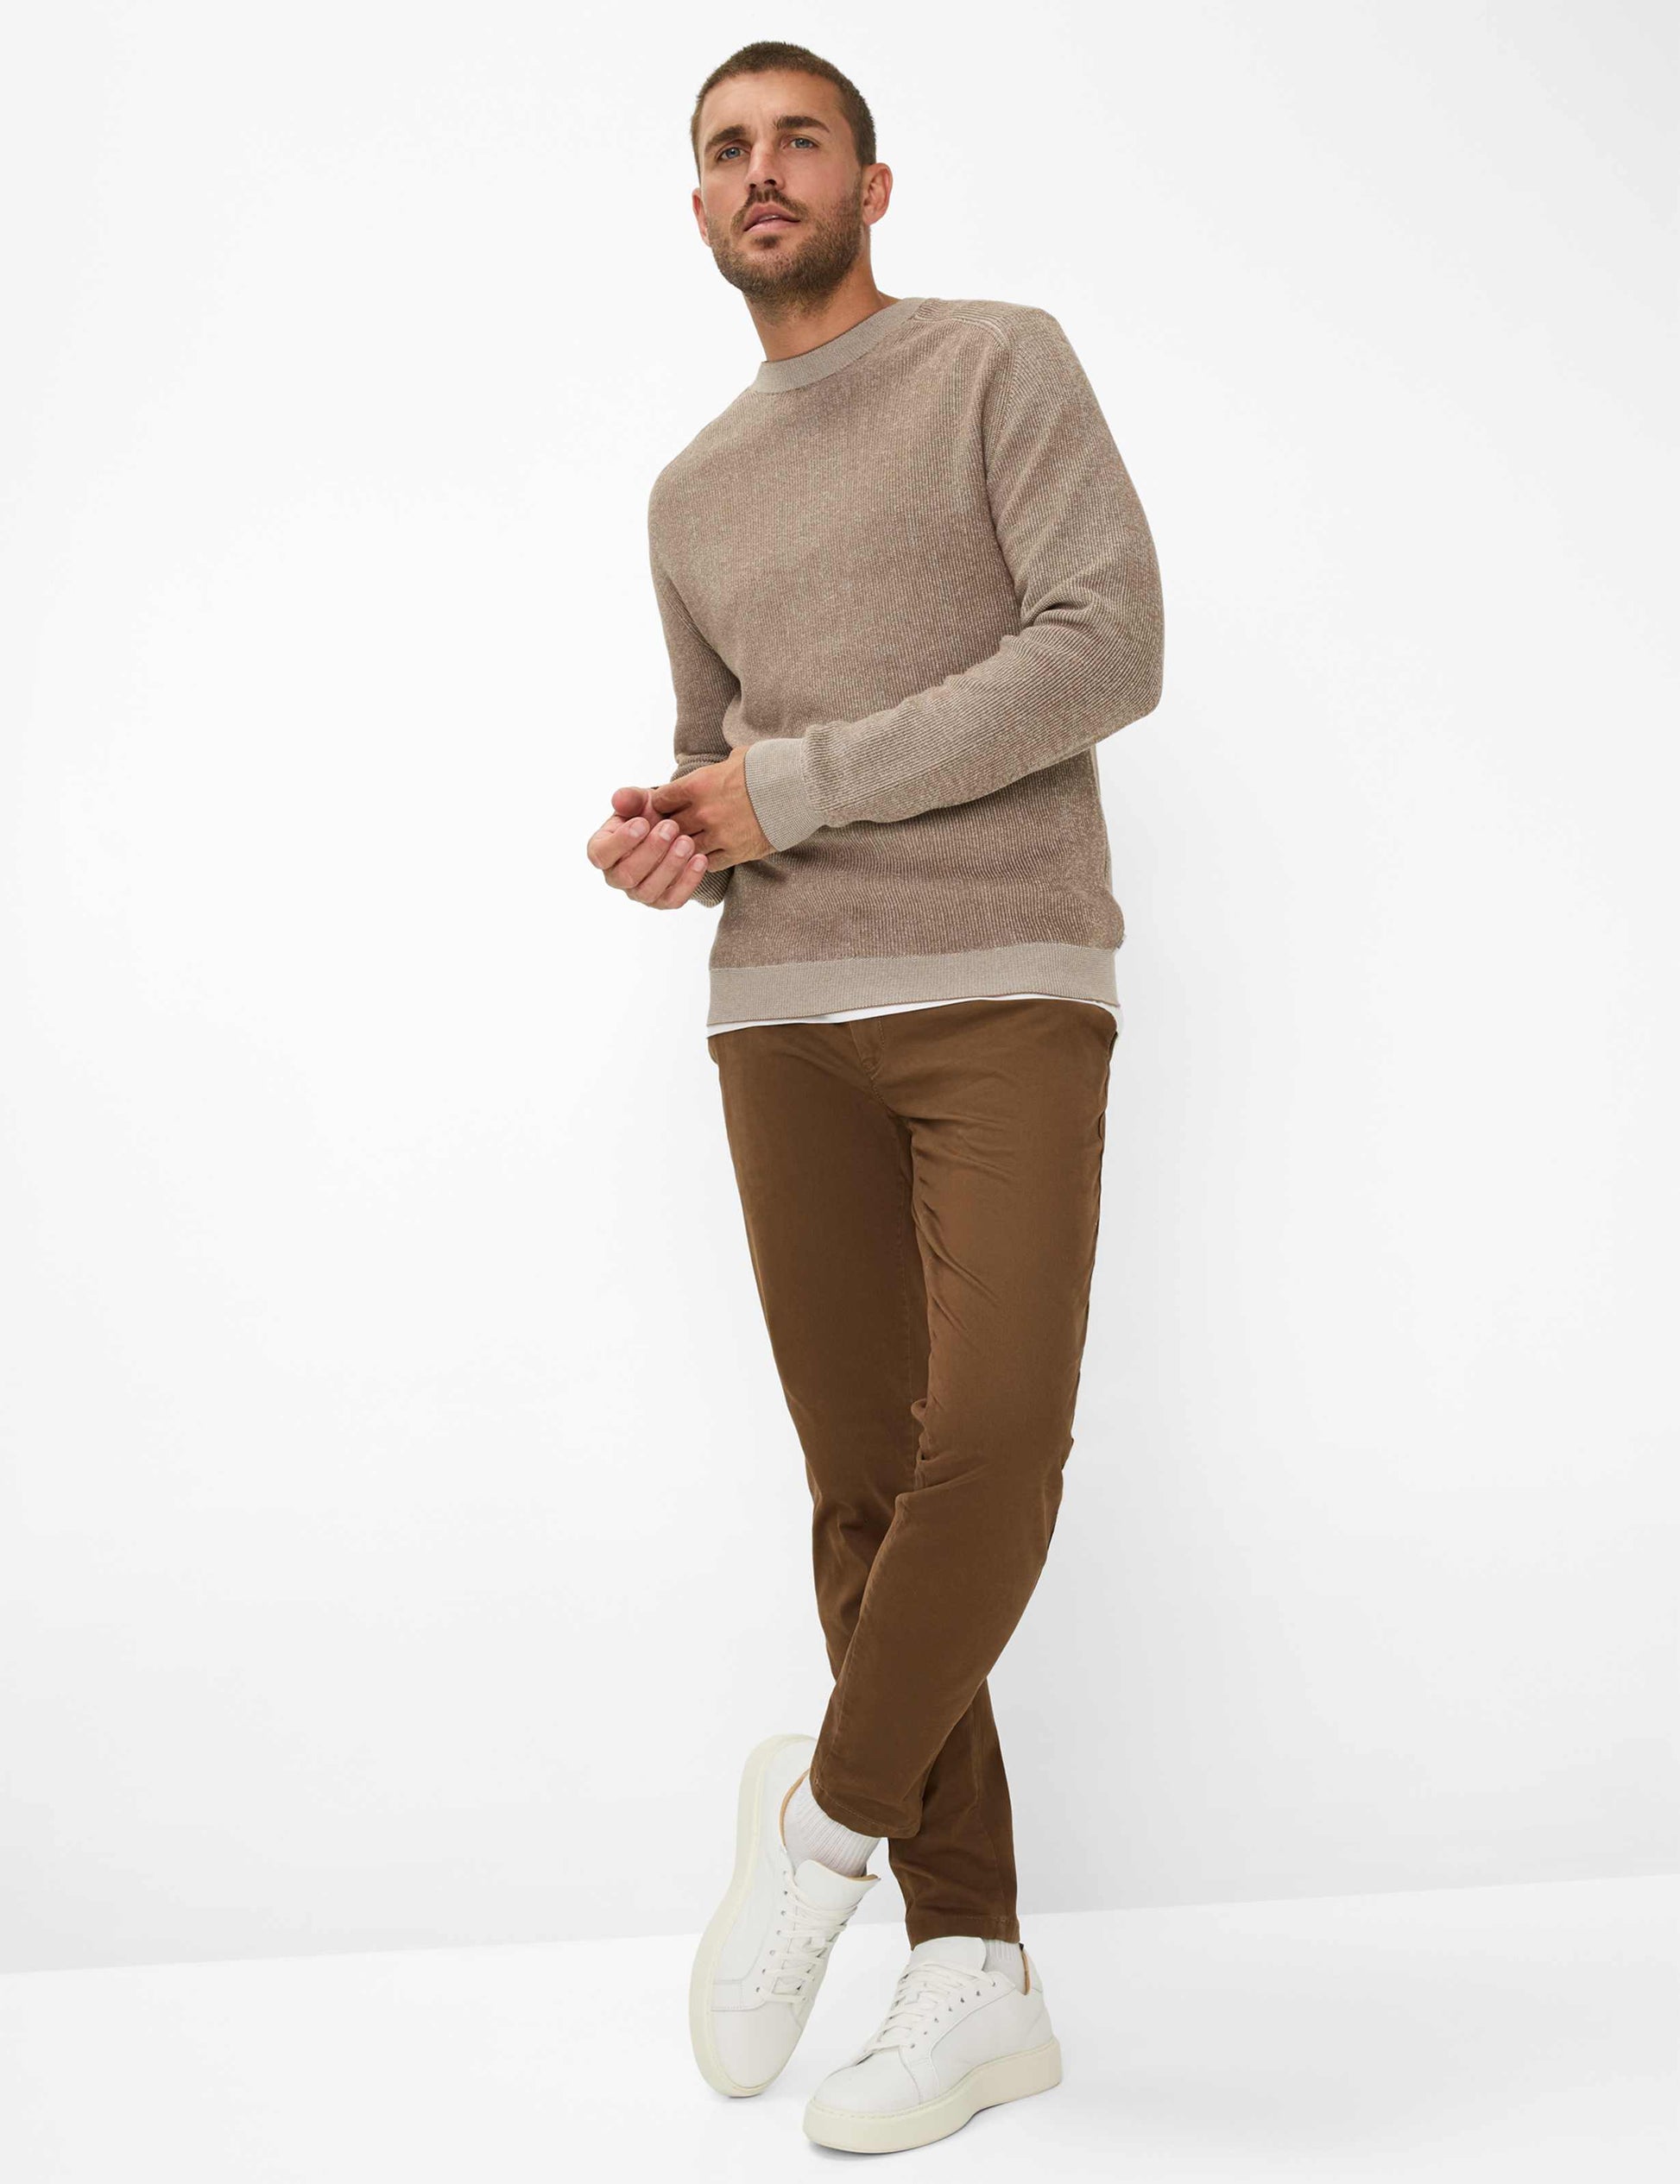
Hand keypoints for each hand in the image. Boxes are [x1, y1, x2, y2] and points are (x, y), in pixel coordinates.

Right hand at [588, 785, 712, 907]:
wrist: (675, 829)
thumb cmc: (649, 815)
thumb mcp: (640, 801)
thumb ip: (629, 798)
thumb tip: (618, 798)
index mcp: (602, 851)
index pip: (600, 855)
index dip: (620, 842)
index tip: (642, 823)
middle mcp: (616, 877)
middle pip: (627, 875)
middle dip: (651, 851)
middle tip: (671, 827)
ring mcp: (639, 892)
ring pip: (649, 890)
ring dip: (670, 866)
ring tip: (687, 842)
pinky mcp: (662, 901)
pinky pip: (673, 900)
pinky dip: (688, 881)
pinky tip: (700, 859)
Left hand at [647, 747, 771, 869]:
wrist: (798, 788)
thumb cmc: (769, 768)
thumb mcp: (738, 758)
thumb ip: (719, 767)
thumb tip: (721, 766)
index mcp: (698, 784)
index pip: (661, 799)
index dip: (661, 804)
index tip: (666, 807)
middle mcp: (703, 812)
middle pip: (671, 827)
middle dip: (672, 827)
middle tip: (677, 827)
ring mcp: (718, 834)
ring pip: (687, 848)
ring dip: (688, 846)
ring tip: (692, 843)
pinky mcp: (736, 852)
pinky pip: (710, 863)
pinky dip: (707, 860)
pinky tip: (710, 854)